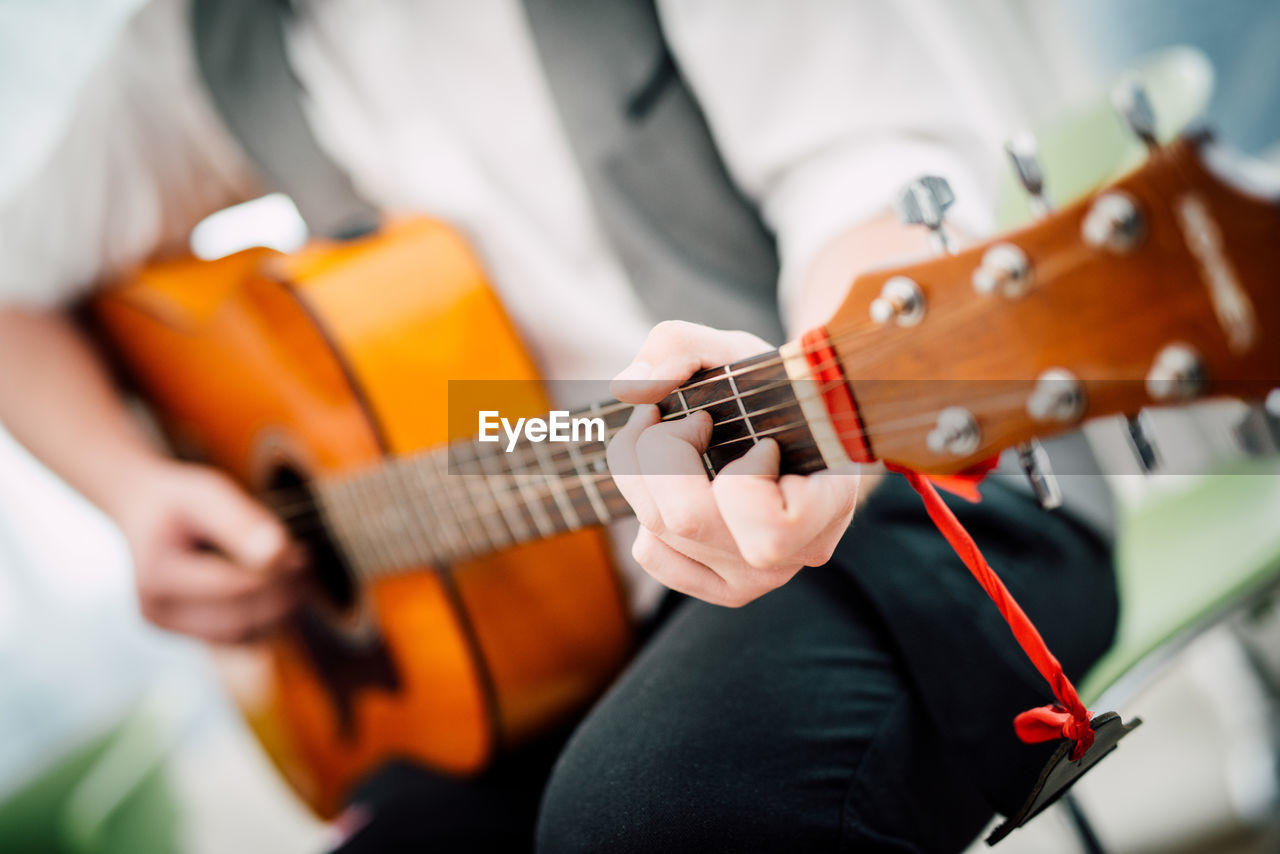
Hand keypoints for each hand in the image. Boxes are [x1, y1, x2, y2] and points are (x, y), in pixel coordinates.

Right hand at [108, 460, 305, 643]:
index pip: (232, 587)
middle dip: (282, 594)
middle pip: (239, 619)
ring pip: (244, 636)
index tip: (299, 550)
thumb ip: (240, 522)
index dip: (275, 573)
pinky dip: (267, 619)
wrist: (143, 512)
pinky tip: (280, 588)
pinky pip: (240, 639)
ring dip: (281, 610)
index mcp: (157, 575)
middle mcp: (157, 611)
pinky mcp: (188, 634)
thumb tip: (277, 552)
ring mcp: (171, 628)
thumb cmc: (179, 501)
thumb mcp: (207, 494)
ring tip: (297, 573)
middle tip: (304, 562)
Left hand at [607, 321, 863, 606]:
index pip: (773, 527)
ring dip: (643, 470)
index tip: (760, 438)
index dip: (745, 473)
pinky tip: (670, 483)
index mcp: (828, 505)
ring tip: (668, 435)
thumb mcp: (736, 350)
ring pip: (659, 534)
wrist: (789, 426)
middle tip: (687, 420)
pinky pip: (651, 555)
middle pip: (689, 522)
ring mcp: (754, 578)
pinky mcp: (717, 586)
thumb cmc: (770, 389)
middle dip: (664, 451)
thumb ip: (682, 345)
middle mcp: (792, 555)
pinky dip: (644, 511)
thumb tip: (631, 387)